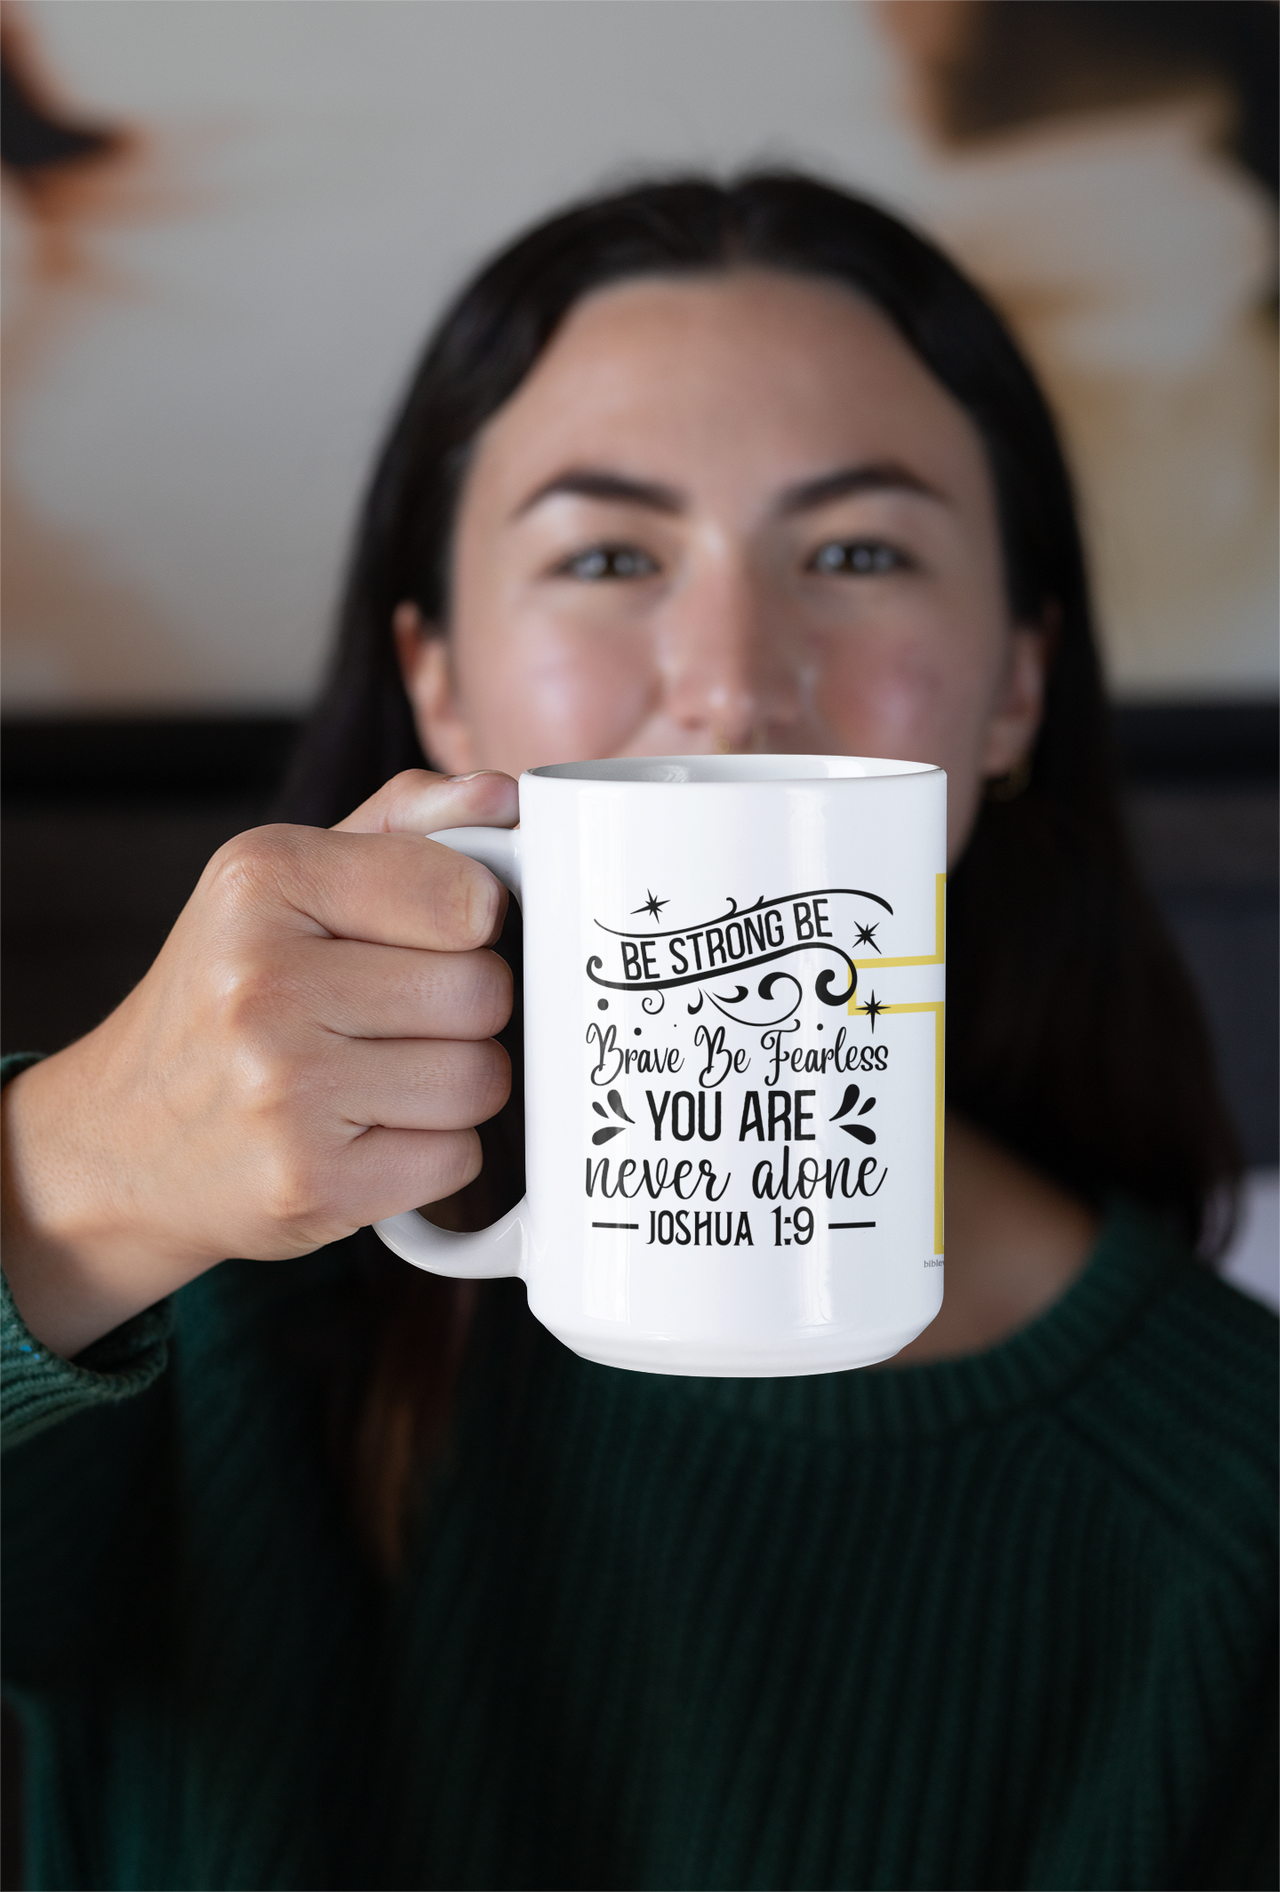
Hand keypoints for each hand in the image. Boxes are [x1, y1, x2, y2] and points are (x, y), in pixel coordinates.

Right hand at [0, 770, 518, 1357]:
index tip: (438, 935)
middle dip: (463, 1009)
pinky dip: (431, 1153)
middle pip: (482, 992)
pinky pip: (457, 1158)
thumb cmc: (223, 998)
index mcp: (263, 880)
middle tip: (394, 1019)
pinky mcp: (310, 1183)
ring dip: (453, 1086)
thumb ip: (402, 827)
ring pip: (480, 1080)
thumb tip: (502, 795)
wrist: (116, 1139)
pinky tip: (367, 1134)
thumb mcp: (284, 883)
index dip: (475, 922)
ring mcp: (284, 1091)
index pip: (465, 897)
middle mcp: (263, 981)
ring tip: (379, 1077)